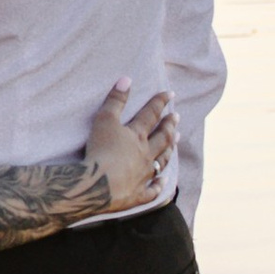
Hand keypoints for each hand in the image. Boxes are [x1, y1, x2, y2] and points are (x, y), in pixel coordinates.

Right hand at [86, 84, 174, 211]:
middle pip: (161, 138)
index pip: (151, 115)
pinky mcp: (138, 194)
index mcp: (137, 136)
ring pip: (161, 161)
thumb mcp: (104, 120)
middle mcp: (145, 154)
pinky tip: (165, 182)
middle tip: (177, 117)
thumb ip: (115, 100)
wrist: (97, 186)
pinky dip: (159, 185)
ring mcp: (143, 175)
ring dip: (168, 150)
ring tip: (175, 141)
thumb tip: (127, 78)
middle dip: (169, 125)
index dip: (160, 102)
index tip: (170, 93)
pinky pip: (152, 190)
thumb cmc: (100, 151)